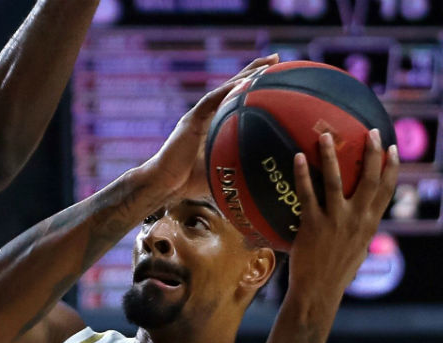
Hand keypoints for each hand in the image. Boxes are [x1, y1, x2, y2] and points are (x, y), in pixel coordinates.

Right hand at [139, 54, 278, 194]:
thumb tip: (268, 171)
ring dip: (246, 75)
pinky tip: (244, 81)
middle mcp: (207, 115)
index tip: (276, 75)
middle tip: (276, 58)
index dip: (255, 87)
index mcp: (214, 124)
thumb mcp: (224, 170)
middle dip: (254, 71)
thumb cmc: (191, 183)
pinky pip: (210, 100)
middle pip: (233, 87)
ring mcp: (198, 115)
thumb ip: (241, 163)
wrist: (165, 183)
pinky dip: (227, 90)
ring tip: (267, 63)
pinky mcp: (190, 119)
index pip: (236, 100)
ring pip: (225, 89)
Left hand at [288, 129, 399, 298]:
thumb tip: (358, 218)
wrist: (318, 291)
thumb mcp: (356, 249)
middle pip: (370, 179)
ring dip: (332, 155)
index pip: (386, 191)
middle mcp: (357, 219)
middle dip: (372, 153)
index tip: (392, 148)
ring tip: (325, 135)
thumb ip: (358, 230)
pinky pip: (308, 194)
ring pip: (337, 181)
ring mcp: (336, 220)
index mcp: (369, 224)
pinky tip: (299, 157)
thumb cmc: (334, 272)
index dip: (391, 168)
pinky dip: (304, 174)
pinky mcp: (313, 224)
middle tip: (369, 131)